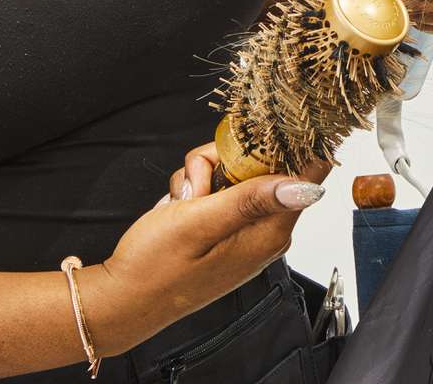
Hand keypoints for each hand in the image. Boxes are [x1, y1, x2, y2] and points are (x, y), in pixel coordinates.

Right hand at [82, 162, 325, 354]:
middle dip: (229, 159)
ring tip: (184, 200)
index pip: (308, 174)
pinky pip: (223, 188)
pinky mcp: (229, 228)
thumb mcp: (200, 224)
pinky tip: (182, 206)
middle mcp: (266, 232)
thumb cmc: (155, 267)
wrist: (124, 299)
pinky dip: (199, 187)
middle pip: (268, 164)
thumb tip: (309, 187)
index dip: (289, 144)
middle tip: (198, 182)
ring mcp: (248, 230)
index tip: (256, 134)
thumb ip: (253, 200)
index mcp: (269, 232)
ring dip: (206, 173)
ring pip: (239, 171)